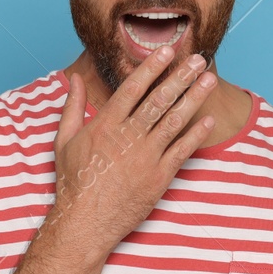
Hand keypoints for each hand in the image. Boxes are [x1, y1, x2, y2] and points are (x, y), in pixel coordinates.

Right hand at [47, 46, 216, 255]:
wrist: (85, 223)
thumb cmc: (73, 181)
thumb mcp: (63, 140)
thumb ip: (72, 107)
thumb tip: (76, 78)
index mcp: (105, 125)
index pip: (133, 89)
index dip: (151, 68)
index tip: (167, 51)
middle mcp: (128, 138)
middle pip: (159, 100)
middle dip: (180, 77)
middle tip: (197, 59)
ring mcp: (146, 158)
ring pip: (174, 121)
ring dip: (194, 98)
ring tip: (209, 79)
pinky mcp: (159, 178)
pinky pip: (182, 151)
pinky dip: (196, 134)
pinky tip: (209, 119)